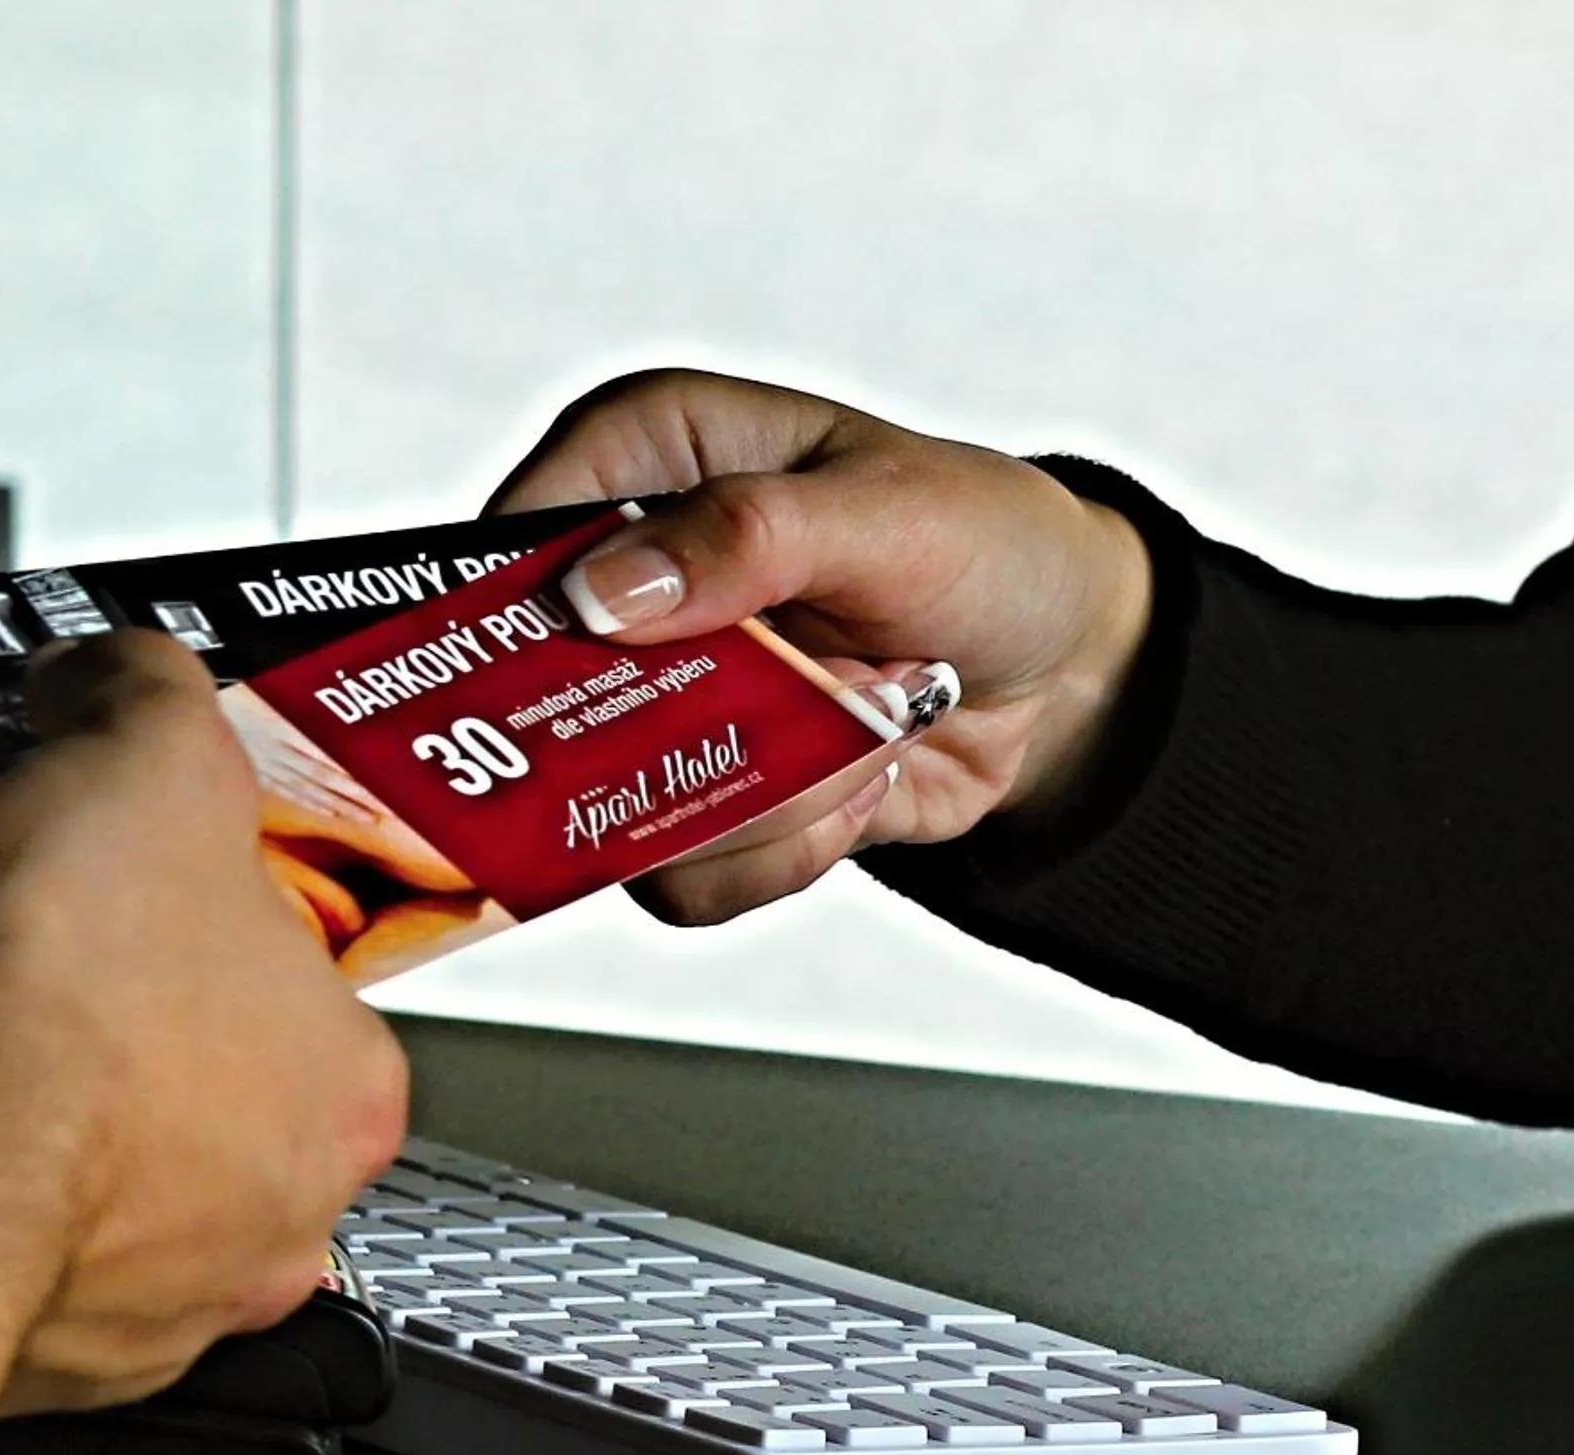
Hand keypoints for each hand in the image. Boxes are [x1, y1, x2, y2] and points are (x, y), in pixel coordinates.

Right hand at [0, 630, 407, 1411]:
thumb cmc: (76, 1005)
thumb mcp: (154, 752)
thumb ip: (143, 694)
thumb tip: (116, 674)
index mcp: (334, 1097)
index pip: (288, 967)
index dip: (184, 869)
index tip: (109, 827)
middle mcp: (239, 1214)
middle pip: (124, 1036)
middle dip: (15, 925)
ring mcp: (99, 1286)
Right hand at [488, 369, 1154, 923]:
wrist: (1063, 663)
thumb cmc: (984, 542)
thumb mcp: (889, 513)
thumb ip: (750, 536)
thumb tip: (605, 589)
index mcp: (644, 459)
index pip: (510, 542)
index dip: (521, 628)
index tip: (604, 677)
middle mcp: (625, 580)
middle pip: (541, 706)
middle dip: (672, 739)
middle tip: (784, 716)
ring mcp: (650, 700)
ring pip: (613, 810)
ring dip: (757, 798)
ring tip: (860, 731)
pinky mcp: (690, 795)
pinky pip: (681, 875)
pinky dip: (781, 851)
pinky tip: (856, 784)